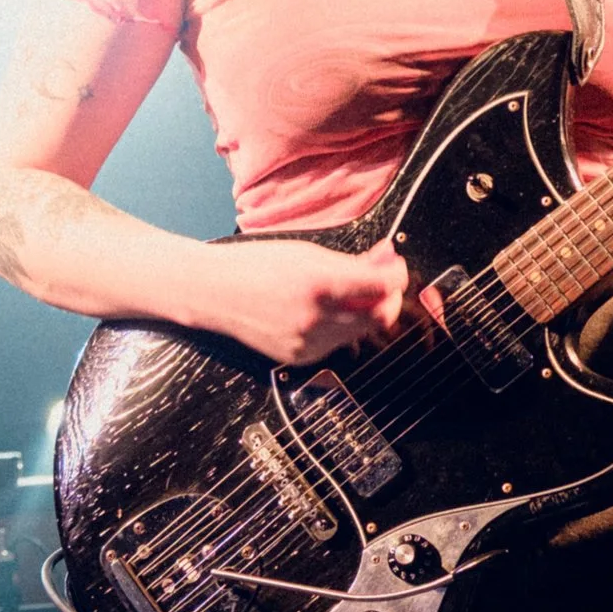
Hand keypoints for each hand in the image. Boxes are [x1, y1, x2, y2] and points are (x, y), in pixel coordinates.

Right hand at [208, 236, 409, 365]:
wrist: (216, 292)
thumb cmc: (256, 265)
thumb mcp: (308, 253)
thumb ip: (352, 263)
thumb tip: (387, 262)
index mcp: (319, 283)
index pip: (381, 286)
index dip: (396, 276)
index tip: (395, 268)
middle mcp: (316, 317)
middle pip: (378, 315)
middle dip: (387, 297)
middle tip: (383, 280)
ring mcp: (308, 342)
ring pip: (360, 332)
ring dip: (365, 312)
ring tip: (351, 291)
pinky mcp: (301, 358)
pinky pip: (336, 344)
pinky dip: (341, 327)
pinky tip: (327, 311)